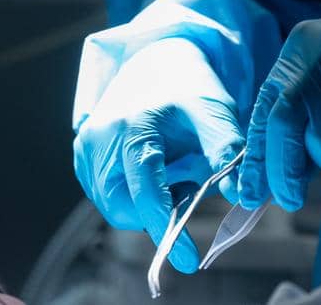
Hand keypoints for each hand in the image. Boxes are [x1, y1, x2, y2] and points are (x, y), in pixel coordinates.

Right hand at [73, 38, 243, 273]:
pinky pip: (106, 194)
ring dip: (145, 203)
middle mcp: (100, 137)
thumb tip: (239, 194)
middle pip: (123, 206)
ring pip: (114, 205)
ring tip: (172, 172)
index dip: (166, 226)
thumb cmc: (188, 88)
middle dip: (156, 213)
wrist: (157, 60)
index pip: (145, 188)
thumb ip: (226, 152)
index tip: (190, 260)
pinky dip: (133, 194)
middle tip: (186, 188)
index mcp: (133, 124)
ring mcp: (86, 147)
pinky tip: (154, 170)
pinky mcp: (82, 155)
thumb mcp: (214, 112)